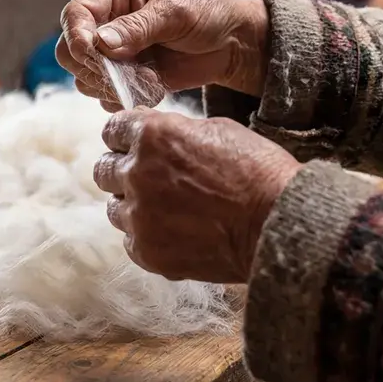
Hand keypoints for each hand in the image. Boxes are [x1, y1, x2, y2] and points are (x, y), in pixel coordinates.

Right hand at [56, 0, 269, 111]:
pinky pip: (106, 96)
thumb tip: (100, 43)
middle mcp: (107, 21)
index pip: (76, 13)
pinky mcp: (127, 77)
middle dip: (89, 66)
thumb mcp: (176, 12)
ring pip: (84, 77)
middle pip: (69, 49)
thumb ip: (137, 27)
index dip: (77, 34)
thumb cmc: (209, 10)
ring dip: (109, 85)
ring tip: (147, 79)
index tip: (91, 53)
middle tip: (117, 74)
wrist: (235, 41)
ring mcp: (115, 52)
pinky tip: (153, 88)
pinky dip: (125, 98)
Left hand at [92, 108, 300, 283]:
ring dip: (134, 205)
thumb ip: (176, 133)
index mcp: (152, 135)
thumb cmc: (258, 171)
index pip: (112, 130)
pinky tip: (176, 233)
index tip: (132, 144)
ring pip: (115, 208)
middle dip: (123, 171)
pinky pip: (132, 240)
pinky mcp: (147, 252)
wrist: (279, 223)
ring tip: (167, 210)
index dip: (124, 137)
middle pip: (104, 170)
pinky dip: (148, 236)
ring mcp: (138, 216)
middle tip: (149, 179)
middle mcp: (136, 173)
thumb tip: (157, 138)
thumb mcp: (217, 130)